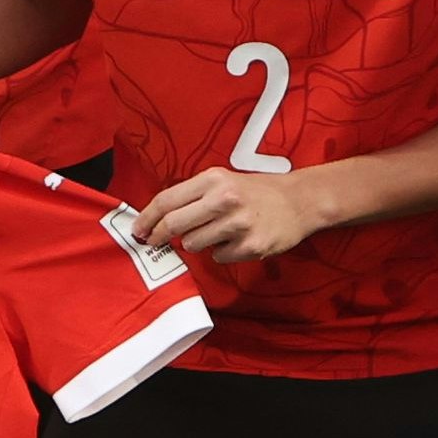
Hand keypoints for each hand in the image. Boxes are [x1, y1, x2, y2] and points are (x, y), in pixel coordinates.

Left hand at [133, 166, 333, 263]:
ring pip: (193, 245)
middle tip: (157, 240)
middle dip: (161, 236)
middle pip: (174, 225)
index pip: (166, 200)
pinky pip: (218, 257)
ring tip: (216, 232)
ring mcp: (238, 224)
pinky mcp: (250, 246)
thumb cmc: (255, 191)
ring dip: (198, 243)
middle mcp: (224, 199)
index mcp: (213, 179)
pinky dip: (222, 252)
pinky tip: (237, 240)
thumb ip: (192, 195)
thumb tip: (156, 219)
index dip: (146, 218)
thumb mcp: (222, 180)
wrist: (299, 201)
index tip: (137, 231)